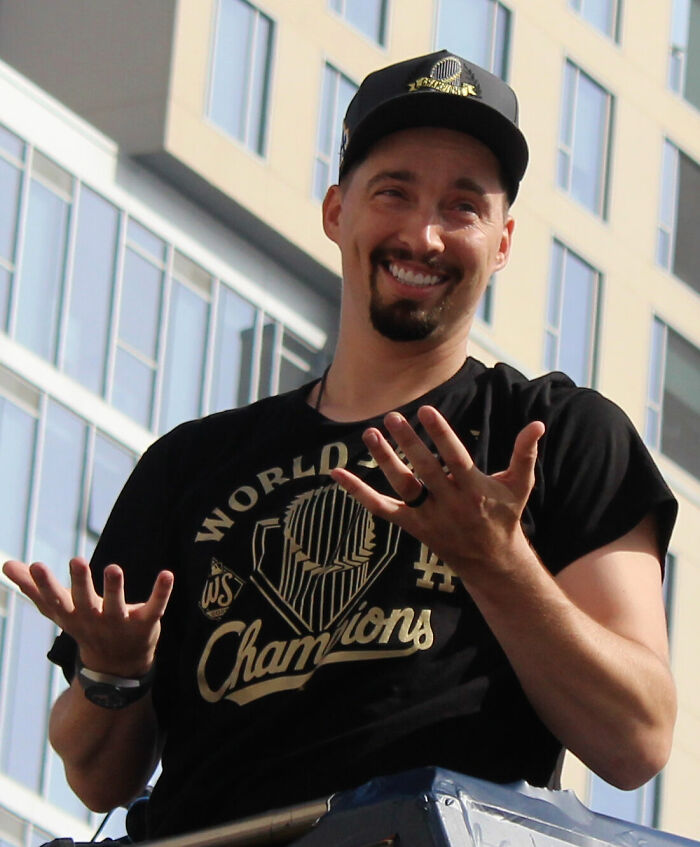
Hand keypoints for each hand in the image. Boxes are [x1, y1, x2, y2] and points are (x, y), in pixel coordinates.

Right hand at [2, 557, 172, 676]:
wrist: (117, 666)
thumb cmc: (85, 626)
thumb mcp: (59, 610)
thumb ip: (34, 589)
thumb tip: (5, 564)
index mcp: (72, 615)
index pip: (55, 600)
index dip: (44, 585)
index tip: (35, 565)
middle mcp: (94, 619)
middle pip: (85, 602)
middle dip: (80, 582)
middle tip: (76, 560)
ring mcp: (120, 623)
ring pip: (117, 606)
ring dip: (116, 588)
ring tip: (114, 567)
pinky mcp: (145, 623)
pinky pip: (155, 607)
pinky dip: (161, 592)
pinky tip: (167, 574)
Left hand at [330, 405, 543, 583]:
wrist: (492, 563)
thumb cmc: (504, 516)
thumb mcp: (519, 486)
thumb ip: (524, 454)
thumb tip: (538, 423)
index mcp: (475, 490)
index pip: (455, 458)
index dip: (441, 434)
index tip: (426, 410)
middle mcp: (450, 504)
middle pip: (425, 470)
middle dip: (408, 443)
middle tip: (390, 416)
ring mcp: (429, 517)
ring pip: (402, 487)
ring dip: (384, 461)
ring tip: (369, 433)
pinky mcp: (412, 527)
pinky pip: (381, 509)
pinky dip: (358, 492)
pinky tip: (337, 474)